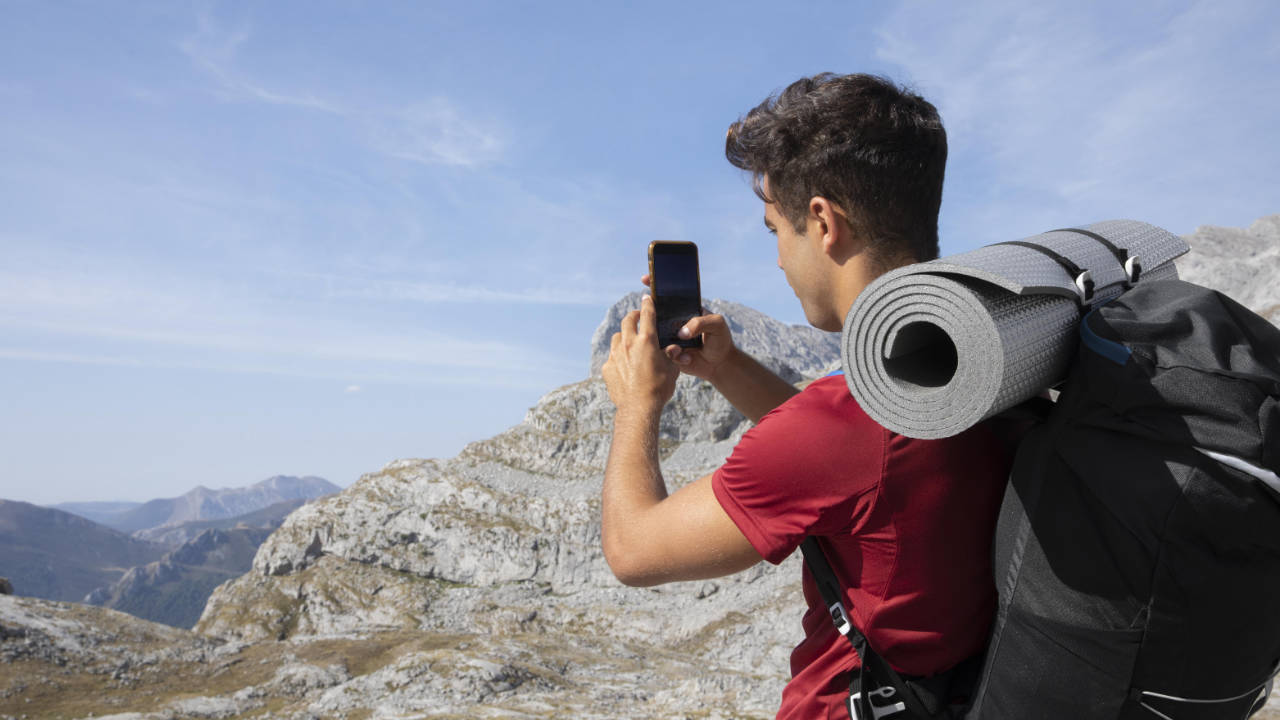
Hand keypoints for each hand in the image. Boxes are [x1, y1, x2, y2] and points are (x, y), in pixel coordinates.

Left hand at [602, 295, 679, 411]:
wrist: (639, 408)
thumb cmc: (659, 388)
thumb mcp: (672, 369)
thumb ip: (671, 354)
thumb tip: (672, 348)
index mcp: (647, 341)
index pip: (647, 314)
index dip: (647, 304)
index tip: (646, 298)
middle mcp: (628, 344)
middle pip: (628, 321)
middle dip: (633, 316)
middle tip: (638, 317)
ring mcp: (615, 355)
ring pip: (617, 337)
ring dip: (624, 335)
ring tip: (630, 341)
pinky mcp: (607, 367)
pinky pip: (612, 356)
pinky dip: (618, 356)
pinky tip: (624, 364)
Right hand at [640, 274, 736, 382]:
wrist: (720, 364)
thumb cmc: (720, 340)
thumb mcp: (717, 324)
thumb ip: (701, 322)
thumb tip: (681, 332)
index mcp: (685, 311)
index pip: (670, 295)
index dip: (658, 286)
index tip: (646, 279)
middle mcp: (675, 323)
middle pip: (656, 313)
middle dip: (647, 311)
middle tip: (647, 313)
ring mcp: (671, 338)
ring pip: (656, 334)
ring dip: (663, 339)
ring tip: (679, 346)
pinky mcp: (671, 353)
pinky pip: (664, 352)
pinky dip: (675, 355)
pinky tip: (688, 358)